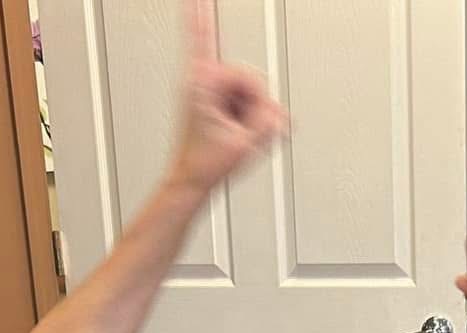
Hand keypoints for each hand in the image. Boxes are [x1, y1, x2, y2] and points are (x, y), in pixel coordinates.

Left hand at [166, 0, 285, 195]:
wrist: (190, 181)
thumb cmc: (203, 163)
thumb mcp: (243, 143)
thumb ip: (266, 121)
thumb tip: (276, 113)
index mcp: (202, 83)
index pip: (203, 38)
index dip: (200, 13)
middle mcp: (204, 81)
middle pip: (249, 77)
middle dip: (255, 106)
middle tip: (246, 132)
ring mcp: (211, 91)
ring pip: (251, 91)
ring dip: (253, 115)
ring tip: (240, 137)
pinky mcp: (216, 101)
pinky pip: (246, 100)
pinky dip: (252, 117)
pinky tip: (248, 131)